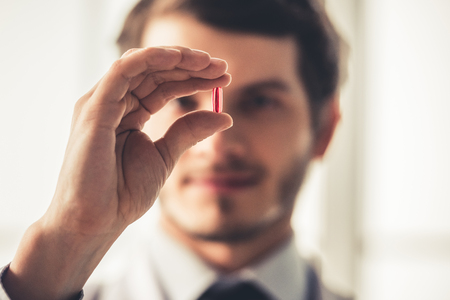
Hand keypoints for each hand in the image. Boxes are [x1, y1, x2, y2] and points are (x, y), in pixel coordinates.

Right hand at [51, 46, 231, 234]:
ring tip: (207, 61)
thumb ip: (189, 132)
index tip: (224, 78)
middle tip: (222, 67)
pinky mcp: (93, 108)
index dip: (194, 78)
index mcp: (130, 112)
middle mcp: (115, 102)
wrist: (96, 220)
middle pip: (156, 72)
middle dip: (190, 66)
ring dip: (175, 58)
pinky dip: (147, 59)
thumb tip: (225, 116)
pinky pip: (121, 72)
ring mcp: (102, 103)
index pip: (165, 85)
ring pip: (141, 65)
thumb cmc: (123, 192)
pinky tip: (175, 57)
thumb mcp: (165, 156)